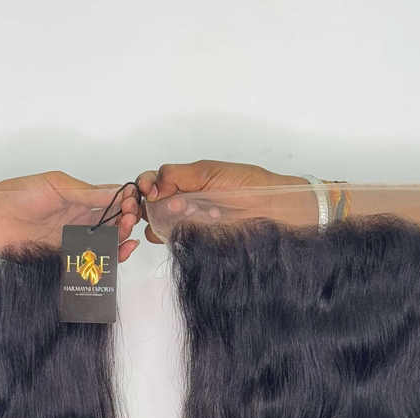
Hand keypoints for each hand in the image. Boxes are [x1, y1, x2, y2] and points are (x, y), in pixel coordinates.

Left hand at [0, 172, 140, 261]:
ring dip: (121, 239)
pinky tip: (118, 252)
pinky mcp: (67, 256)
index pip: (111, 199)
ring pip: (107, 242)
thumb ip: (87, 193)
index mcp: (79, 197)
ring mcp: (74, 238)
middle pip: (113, 222)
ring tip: (126, 236)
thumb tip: (116, 192)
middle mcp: (79, 218)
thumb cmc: (18, 196)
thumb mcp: (57, 186)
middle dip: (127, 221)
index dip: (126, 201)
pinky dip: (109, 257)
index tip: (133, 202)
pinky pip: (92, 259)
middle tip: (130, 219)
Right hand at [135, 160, 315, 241]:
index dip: (143, 186)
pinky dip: (181, 235)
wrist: (276, 210)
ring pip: (161, 226)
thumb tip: (153, 185)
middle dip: (147, 206)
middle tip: (162, 204)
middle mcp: (183, 205)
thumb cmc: (250, 186)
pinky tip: (199, 223)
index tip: (146, 189)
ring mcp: (189, 225)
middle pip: (150, 208)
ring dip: (164, 221)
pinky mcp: (198, 244)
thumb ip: (178, 175)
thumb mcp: (210, 172)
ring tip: (187, 211)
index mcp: (184, 183)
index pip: (151, 184)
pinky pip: (179, 242)